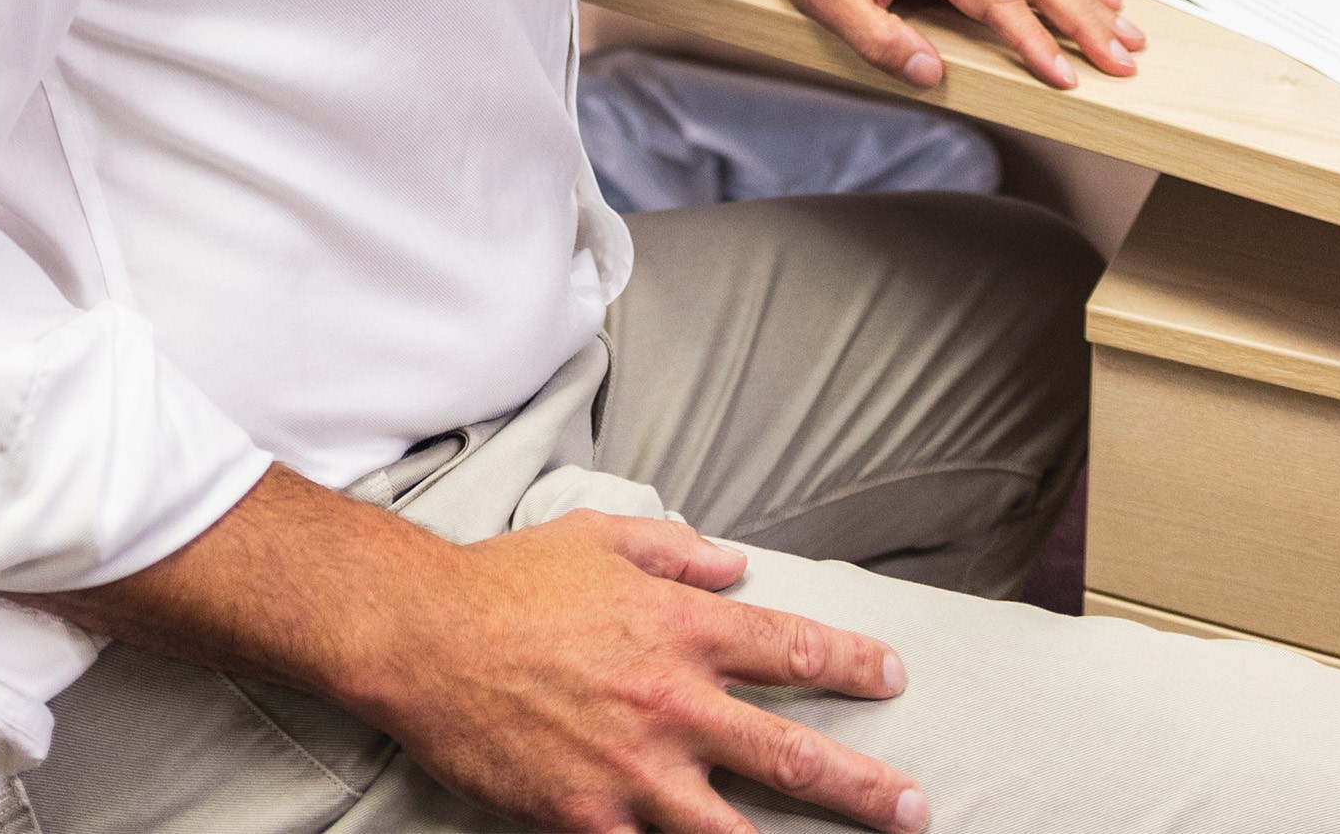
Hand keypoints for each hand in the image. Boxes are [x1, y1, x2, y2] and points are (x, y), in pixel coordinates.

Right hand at [340, 508, 923, 833]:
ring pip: (733, 833)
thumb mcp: (600, 535)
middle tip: (915, 805)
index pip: (786, 647)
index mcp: (678, 628)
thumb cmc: (510, 580)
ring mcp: (633, 771)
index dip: (848, 662)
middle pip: (788, 754)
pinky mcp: (589, 820)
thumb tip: (737, 564)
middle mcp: (670, 702)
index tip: (891, 675)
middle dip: (861, 786)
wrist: (424, 637)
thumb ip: (676, 551)